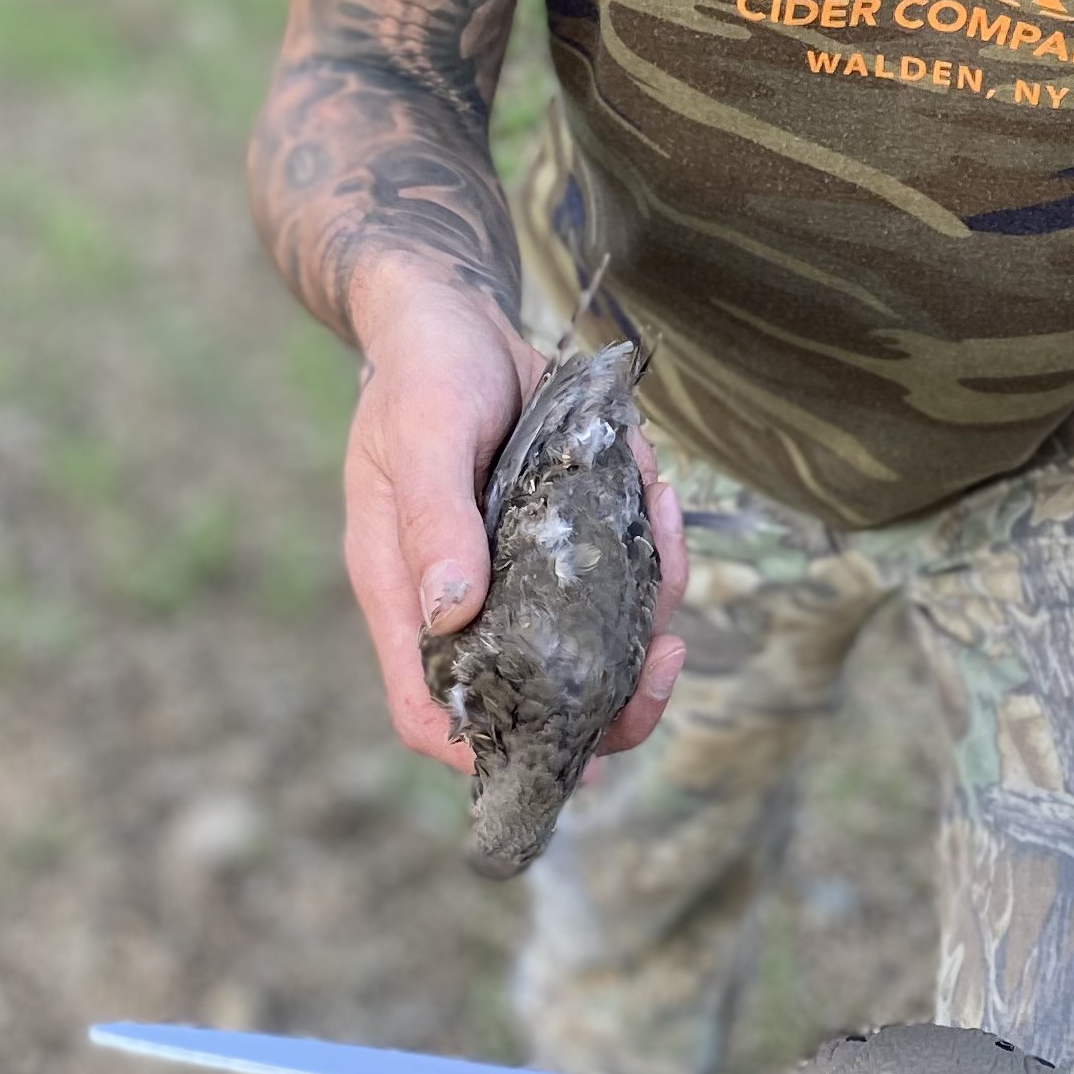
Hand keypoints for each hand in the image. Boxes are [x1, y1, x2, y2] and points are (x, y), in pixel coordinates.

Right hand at [341, 276, 687, 772]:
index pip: (430, 710)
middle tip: (667, 663)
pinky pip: (617, 570)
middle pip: (530, 695)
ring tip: (666, 526)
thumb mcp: (423, 433)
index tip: (567, 761)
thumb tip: (451, 612)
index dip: (487, 752)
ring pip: (592, 638)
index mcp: (406, 594)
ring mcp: (516, 573)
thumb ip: (434, 518)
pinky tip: (660, 486)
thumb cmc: (421, 369)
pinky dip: (652, 542)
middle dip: (608, 702)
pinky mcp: (561, 537)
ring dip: (647, 607)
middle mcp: (463, 600)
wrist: (453, 312)